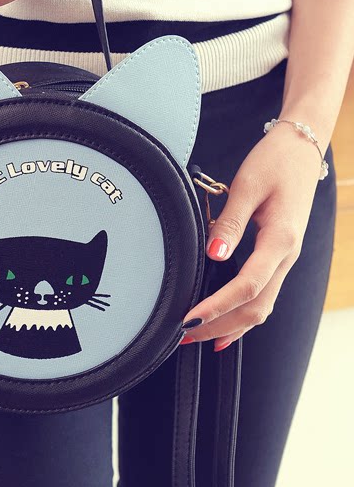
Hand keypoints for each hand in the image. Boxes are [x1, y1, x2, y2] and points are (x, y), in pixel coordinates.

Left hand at [181, 119, 324, 351]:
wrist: (301, 149)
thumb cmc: (275, 162)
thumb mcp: (248, 185)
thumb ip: (230, 222)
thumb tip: (214, 254)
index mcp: (280, 240)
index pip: (247, 286)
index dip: (217, 307)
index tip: (189, 319)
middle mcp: (286, 256)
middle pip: (255, 308)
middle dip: (219, 327)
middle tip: (184, 336)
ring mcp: (284, 260)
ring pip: (261, 308)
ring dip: (229, 326)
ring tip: (197, 337)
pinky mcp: (277, 257)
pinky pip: (262, 296)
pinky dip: (242, 316)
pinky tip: (224, 328)